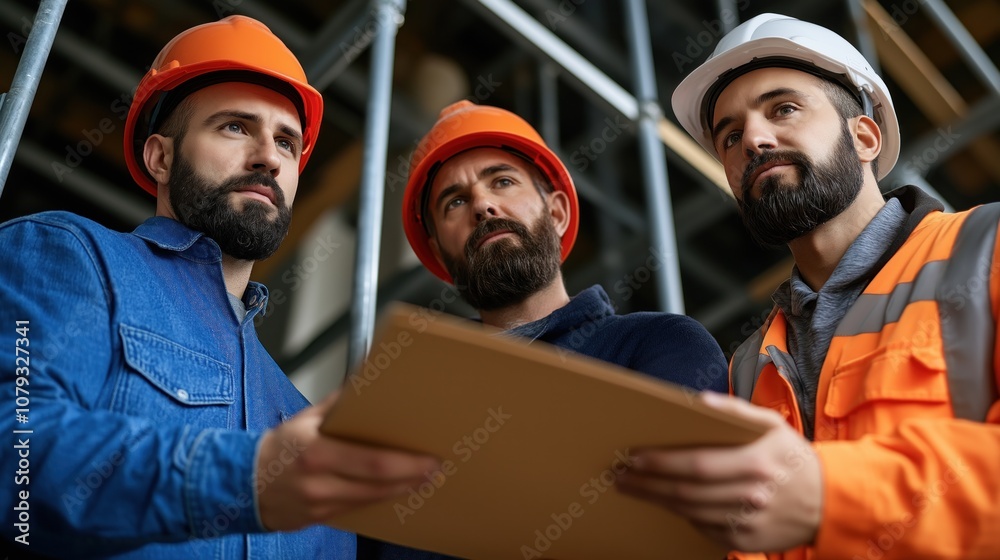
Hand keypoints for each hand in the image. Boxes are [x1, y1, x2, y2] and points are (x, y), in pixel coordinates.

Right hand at [256, 391, 440, 530]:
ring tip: (423, 479)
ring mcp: (320, 504)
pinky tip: (397, 491)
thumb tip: (367, 383)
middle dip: (412, 477)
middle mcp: (319, 481)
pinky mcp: (322, 518)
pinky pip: (360, 509)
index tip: (428, 458)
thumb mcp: (305, 419)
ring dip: (402, 490)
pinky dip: (381, 499)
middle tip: (434, 468)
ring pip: (372, 500)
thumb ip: (338, 405)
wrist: (243, 484)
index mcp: (317, 451)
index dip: (406, 464)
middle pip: (378, 485)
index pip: (372, 462)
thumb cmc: (278, 448)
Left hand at [616, 392, 821, 551]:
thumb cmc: (793, 458)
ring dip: (657, 500)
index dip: (662, 462)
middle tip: (619, 475)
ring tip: (632, 487)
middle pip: (687, 492)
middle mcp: (751, 495)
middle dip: (647, 483)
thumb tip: (699, 401)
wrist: (830, 502)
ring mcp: (748, 522)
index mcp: (756, 462)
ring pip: (690, 512)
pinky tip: (665, 502)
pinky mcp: (745, 542)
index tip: (633, 457)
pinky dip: (682, 515)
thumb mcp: (772, 424)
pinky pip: (703, 528)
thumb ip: (736, 410)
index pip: (697, 464)